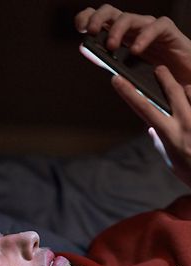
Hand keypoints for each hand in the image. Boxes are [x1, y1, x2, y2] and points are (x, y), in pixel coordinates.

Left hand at [75, 4, 190, 84]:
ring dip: (117, 30)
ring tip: (110, 47)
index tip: (80, 29)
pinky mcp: (168, 33)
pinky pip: (156, 27)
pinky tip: (135, 50)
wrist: (184, 82)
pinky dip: (144, 37)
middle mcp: (134, 29)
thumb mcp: (129, 74)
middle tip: (90, 33)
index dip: (88, 18)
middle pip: (111, 13)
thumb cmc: (156, 78)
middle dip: (97, 19)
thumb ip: (113, 65)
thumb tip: (92, 57)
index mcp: (121, 37)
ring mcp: (150, 28)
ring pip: (130, 18)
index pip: (100, 21)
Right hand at [111, 67, 190, 186]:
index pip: (144, 109)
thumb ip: (160, 142)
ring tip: (184, 89)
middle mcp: (185, 124)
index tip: (116, 79)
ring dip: (186, 88)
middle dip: (163, 76)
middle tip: (159, 69)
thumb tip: (151, 128)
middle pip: (171, 91)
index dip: (128, 93)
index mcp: (169, 135)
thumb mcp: (171, 160)